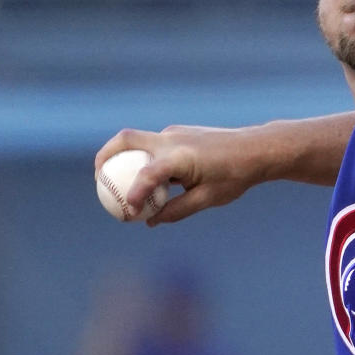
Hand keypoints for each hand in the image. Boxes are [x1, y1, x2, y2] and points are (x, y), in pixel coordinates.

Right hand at [95, 125, 258, 226]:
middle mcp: (173, 139)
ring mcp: (174, 133)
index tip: (129, 213)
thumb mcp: (208, 199)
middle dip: (104, 157)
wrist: (256, 148)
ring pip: (136, 139)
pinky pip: (151, 145)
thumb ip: (176, 210)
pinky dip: (141, 159)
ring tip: (113, 182)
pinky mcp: (178, 133)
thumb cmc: (236, 175)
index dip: (134, 193)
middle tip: (98, 180)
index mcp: (182, 156)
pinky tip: (144, 180)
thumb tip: (149, 222)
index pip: (148, 174)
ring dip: (121, 157)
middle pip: (126, 140)